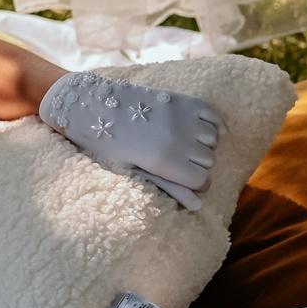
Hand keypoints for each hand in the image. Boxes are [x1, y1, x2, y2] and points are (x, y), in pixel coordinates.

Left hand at [39, 71, 220, 210]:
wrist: (90, 105)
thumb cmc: (105, 144)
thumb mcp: (132, 170)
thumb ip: (168, 186)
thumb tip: (198, 207)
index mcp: (164, 162)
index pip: (203, 181)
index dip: (196, 184)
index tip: (185, 179)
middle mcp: (178, 140)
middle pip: (208, 160)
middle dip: (196, 164)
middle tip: (176, 158)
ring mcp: (182, 118)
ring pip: (212, 138)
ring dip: (203, 143)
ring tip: (184, 141)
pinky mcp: (182, 100)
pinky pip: (214, 113)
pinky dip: (216, 122)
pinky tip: (205, 127)